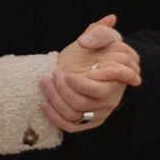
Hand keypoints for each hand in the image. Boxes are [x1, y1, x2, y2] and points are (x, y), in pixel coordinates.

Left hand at [44, 16, 142, 133]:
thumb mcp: (106, 36)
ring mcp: (98, 113)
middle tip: (54, 73)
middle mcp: (109, 102)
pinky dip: (54, 117)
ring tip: (44, 81)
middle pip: (82, 104)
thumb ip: (98, 34)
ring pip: (73, 114)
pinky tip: (43, 103)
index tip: (66, 73)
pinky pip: (70, 126)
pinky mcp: (87, 121)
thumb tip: (83, 40)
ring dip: (54, 99)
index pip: (100, 91)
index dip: (81, 85)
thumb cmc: (104, 49)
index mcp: (116, 83)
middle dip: (62, 89)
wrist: (102, 64)